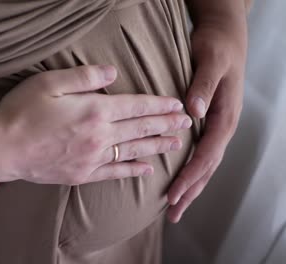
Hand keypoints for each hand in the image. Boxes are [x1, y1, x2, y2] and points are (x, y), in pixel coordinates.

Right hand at [0, 65, 192, 184]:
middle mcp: (100, 136)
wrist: (2, 149)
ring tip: (176, 144)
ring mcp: (92, 158)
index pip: (136, 106)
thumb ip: (84, 77)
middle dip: (166, 124)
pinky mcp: (82, 174)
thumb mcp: (50, 83)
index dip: (159, 105)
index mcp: (94, 110)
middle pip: (140, 129)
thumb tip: (113, 73)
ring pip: (133, 151)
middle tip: (187, 123)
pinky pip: (115, 172)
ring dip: (157, 146)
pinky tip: (146, 169)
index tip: (177, 104)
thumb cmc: (21, 112)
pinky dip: (133, 170)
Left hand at [166, 16, 247, 221]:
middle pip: (207, 166)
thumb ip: (204, 86)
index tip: (174, 193)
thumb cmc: (217, 47)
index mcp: (225, 116)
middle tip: (173, 212)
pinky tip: (181, 181)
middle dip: (190, 190)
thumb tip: (195, 112)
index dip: (191, 175)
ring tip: (176, 207)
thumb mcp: (211, 62)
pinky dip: (192, 171)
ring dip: (191, 186)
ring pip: (205, 164)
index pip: (207, 154)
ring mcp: (218, 126)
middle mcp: (222, 125)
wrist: (226, 36)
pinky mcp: (209, 123)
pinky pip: (201, 153)